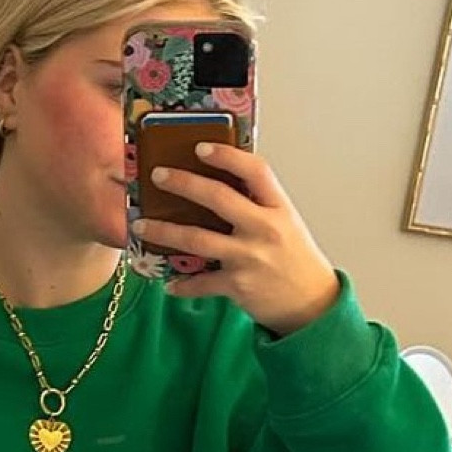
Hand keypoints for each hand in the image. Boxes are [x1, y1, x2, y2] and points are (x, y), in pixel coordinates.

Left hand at [134, 142, 340, 334]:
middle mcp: (264, 229)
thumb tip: (220, 184)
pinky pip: (201, 283)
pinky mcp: (237, 285)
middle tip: (158, 175)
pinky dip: (182, 284)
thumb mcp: (286, 223)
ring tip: (141, 226)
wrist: (311, 303)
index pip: (255, 171)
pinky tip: (169, 283)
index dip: (227, 155)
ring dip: (164, 232)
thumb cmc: (295, 259)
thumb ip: (258, 205)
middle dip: (183, 183)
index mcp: (278, 208)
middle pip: (218, 197)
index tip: (201, 147)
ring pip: (197, 239)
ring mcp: (249, 257)